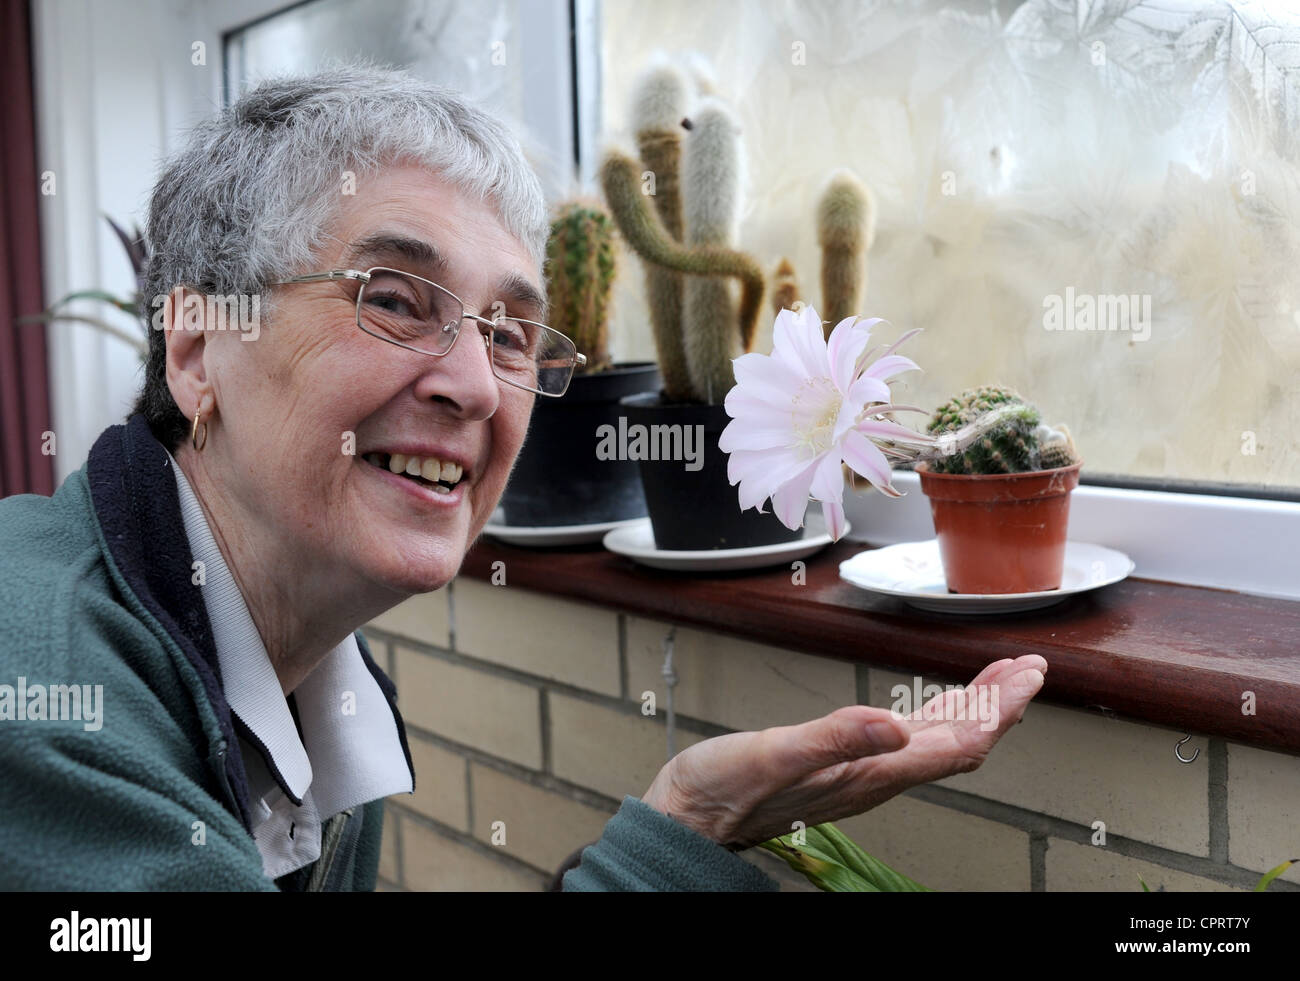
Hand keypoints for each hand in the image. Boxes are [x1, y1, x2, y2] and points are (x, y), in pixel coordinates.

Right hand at [640, 655, 1045, 849]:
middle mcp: (877, 774)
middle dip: (1000, 704)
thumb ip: (837, 737)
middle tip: (1030, 668)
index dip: (999, 709)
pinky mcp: (845, 765)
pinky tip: (937, 705)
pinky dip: (937, 716)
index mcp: (872, 771)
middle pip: (959, 741)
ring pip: (938, 741)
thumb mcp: (776, 753)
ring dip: (975, 709)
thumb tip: (897, 722)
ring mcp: (863, 772)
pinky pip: (909, 741)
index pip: (958, 742)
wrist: (691, 816)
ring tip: (1001, 679)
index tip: (1027, 675)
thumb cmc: (726, 788)